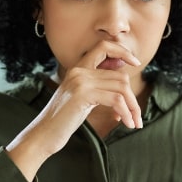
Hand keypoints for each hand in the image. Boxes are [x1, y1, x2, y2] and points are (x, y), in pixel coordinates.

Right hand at [5, 40, 141, 180]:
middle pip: (120, 75)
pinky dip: (126, 112)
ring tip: (134, 123)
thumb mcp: (83, 98)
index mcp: (78, 68)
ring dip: (133, 107)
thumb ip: (99, 87)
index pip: (104, 46)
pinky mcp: (82, 94)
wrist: (44, 135)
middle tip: (138, 116)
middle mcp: (79, 71)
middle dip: (133, 97)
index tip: (136, 62)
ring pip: (121, 87)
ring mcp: (80, 81)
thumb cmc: (64, 120)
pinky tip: (127, 123)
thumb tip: (124, 83)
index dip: (122, 51)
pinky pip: (116, 99)